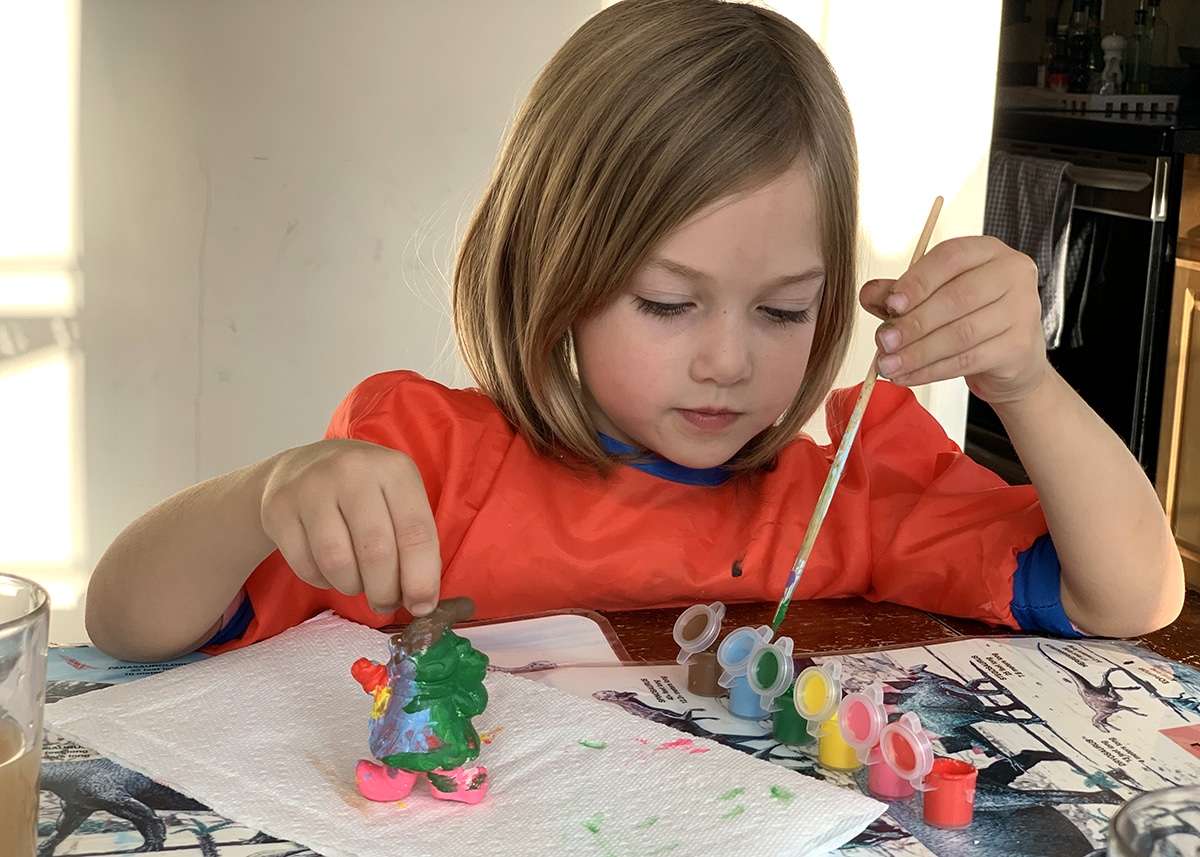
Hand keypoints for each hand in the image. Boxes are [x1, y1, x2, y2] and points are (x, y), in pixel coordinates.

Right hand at [260, 439, 440, 615]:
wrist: (301, 467)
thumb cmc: (364, 492)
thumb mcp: (398, 497)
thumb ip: (416, 542)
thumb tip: (422, 601)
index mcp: (394, 469)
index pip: (416, 533)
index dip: (422, 579)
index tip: (422, 606)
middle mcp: (353, 471)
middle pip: (376, 552)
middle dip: (386, 592)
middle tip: (387, 602)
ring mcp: (311, 487)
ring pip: (338, 563)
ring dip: (353, 587)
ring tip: (359, 582)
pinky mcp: (279, 508)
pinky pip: (306, 566)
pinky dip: (323, 581)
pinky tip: (330, 569)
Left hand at [858, 236, 1047, 404]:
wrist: (1012, 357)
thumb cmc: (968, 317)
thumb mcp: (932, 298)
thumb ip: (900, 293)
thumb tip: (867, 294)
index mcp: (987, 250)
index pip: (950, 257)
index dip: (917, 281)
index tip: (891, 304)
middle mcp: (1012, 273)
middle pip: (957, 297)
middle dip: (914, 323)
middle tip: (883, 342)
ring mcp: (1022, 310)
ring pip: (961, 333)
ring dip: (918, 352)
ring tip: (888, 365)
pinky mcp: (1020, 346)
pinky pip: (968, 360)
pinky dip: (931, 371)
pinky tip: (907, 376)